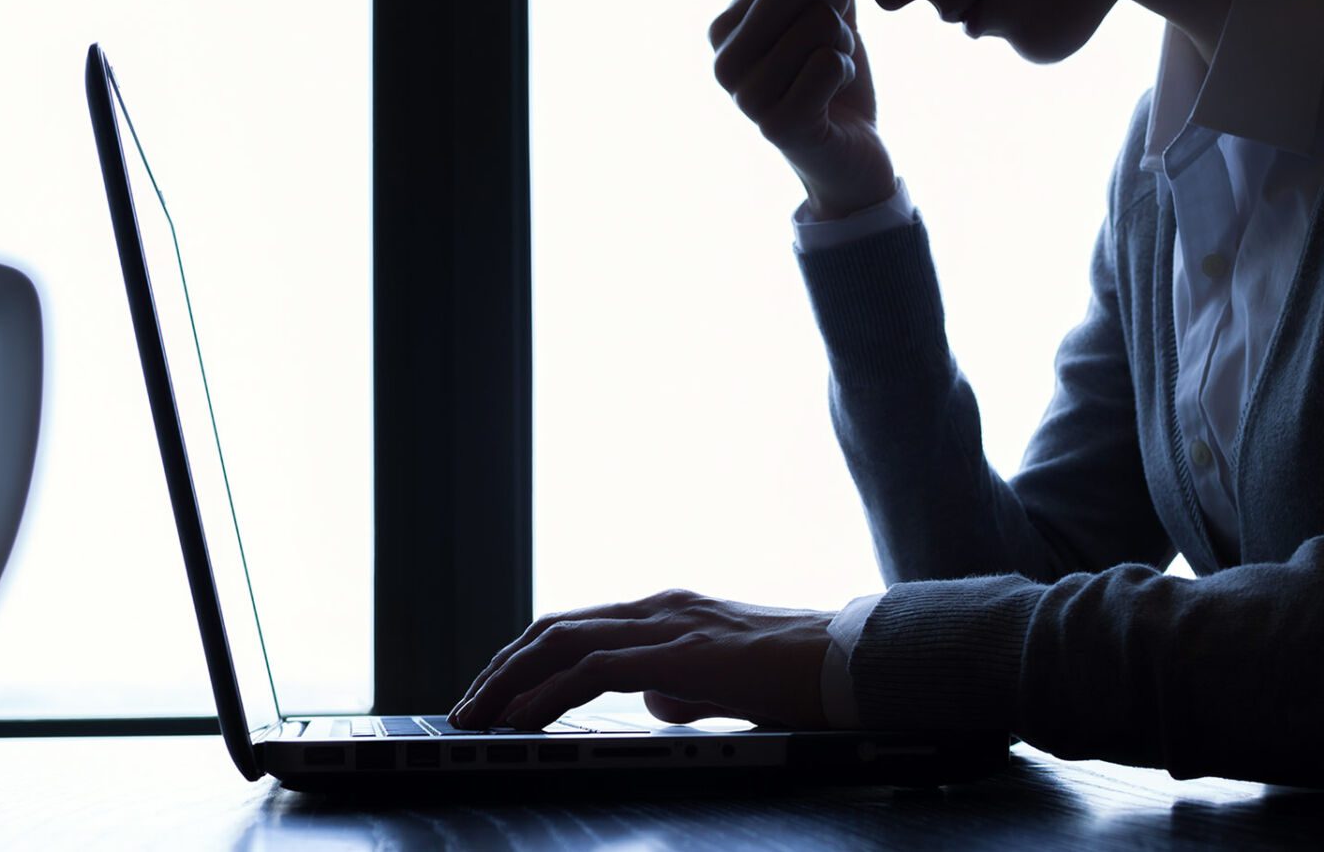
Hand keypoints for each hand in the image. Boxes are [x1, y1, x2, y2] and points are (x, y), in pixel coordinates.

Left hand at [447, 588, 835, 730]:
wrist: (858, 662)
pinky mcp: (682, 654)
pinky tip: (524, 716)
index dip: (526, 659)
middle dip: (501, 667)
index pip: (577, 627)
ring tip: (477, 714)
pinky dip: (549, 691)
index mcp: (670, 613)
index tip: (493, 693)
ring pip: (563, 641)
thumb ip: (686, 688)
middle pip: (554, 627)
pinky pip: (595, 668)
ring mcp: (669, 625)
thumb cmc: (805, 677)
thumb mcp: (729, 683)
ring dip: (510, 679)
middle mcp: (661, 608)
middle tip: (466, 706)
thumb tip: (652, 703)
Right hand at [708, 0, 897, 218]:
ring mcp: (744, 94)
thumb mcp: (834, 20)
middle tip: (839, 35)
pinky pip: (830, 61)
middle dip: (836, 2)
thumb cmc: (836, 88)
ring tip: (834, 72)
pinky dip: (846, 72)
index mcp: (726, 26)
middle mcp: (723, 58)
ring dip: (844, 45)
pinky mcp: (775, 122)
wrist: (850, 164)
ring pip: (820, 21)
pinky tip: (836, 95)